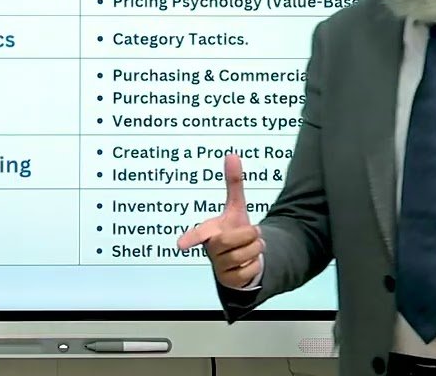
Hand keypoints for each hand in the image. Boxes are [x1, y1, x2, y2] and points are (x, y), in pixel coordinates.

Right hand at [176, 154, 263, 288]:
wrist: (244, 259)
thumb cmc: (235, 230)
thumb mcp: (236, 207)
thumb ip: (233, 183)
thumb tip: (232, 155)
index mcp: (209, 231)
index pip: (199, 233)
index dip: (190, 238)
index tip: (180, 245)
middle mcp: (210, 249)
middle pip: (230, 240)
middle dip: (248, 234)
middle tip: (253, 233)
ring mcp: (218, 266)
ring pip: (243, 256)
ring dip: (255, 249)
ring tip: (251, 247)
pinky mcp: (228, 281)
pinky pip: (248, 270)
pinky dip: (255, 264)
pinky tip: (249, 263)